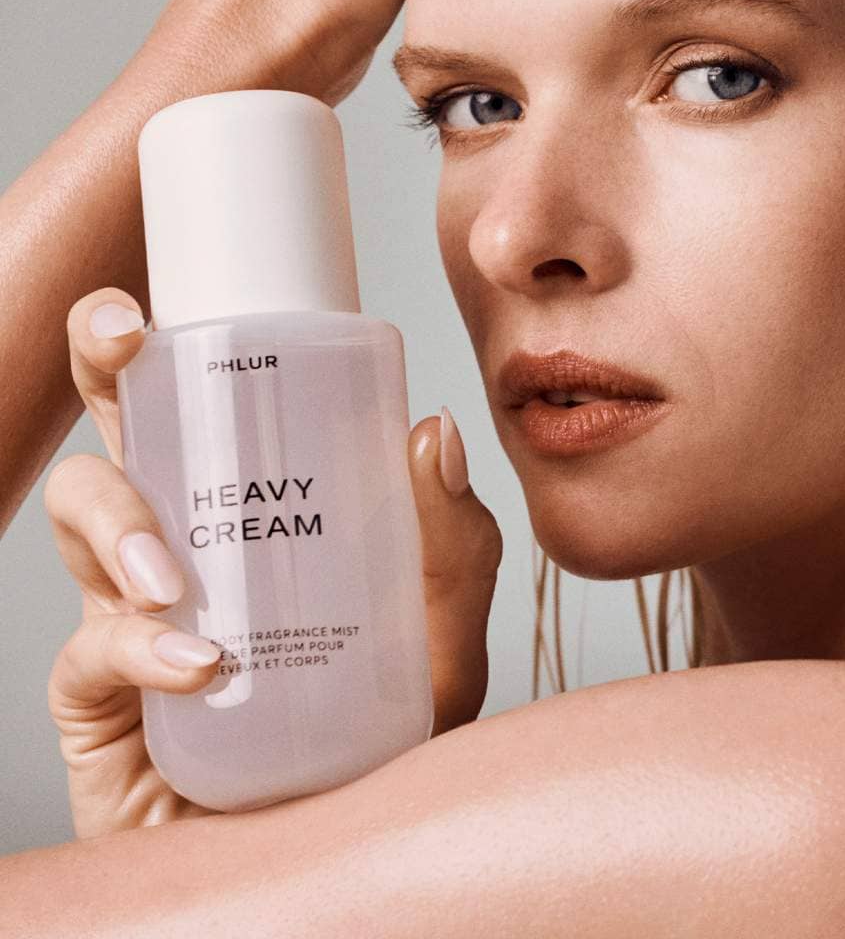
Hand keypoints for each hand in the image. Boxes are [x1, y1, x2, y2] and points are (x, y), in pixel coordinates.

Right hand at [43, 287, 501, 839]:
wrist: (335, 852)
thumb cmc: (382, 742)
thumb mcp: (444, 643)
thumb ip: (456, 551)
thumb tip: (434, 431)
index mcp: (257, 512)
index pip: (212, 409)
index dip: (183, 345)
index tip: (178, 299)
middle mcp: (189, 547)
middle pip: (126, 430)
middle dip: (106, 367)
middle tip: (126, 338)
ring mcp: (135, 619)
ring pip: (81, 516)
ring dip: (118, 520)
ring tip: (173, 576)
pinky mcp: (103, 701)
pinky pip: (89, 651)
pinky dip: (141, 649)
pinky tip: (200, 665)